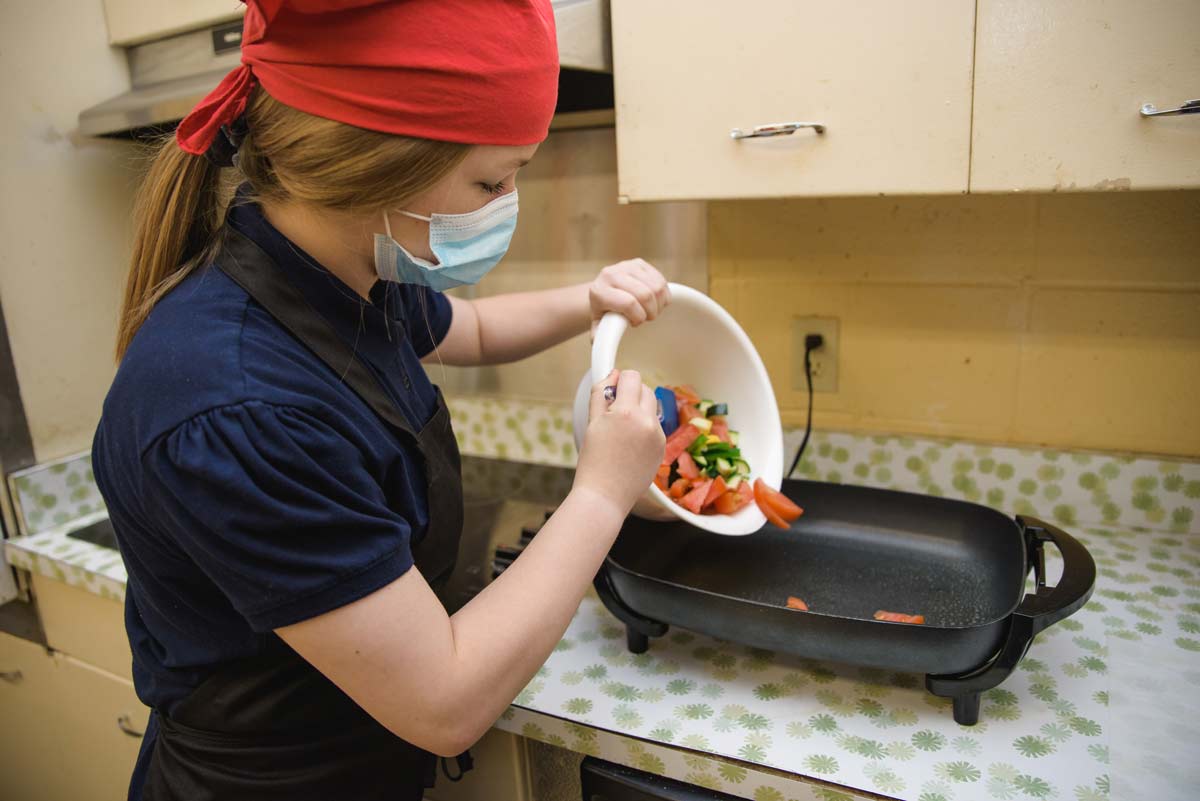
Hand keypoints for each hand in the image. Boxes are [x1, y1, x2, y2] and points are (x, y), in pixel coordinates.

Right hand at [573, 369, 665, 514]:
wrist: (605, 496)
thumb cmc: (593, 462)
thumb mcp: (591, 423)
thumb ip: (601, 394)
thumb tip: (613, 374)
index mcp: (626, 412)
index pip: (632, 377)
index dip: (620, 380)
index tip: (611, 390)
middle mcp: (647, 422)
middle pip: (645, 389)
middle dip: (631, 393)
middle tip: (613, 411)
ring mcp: (658, 436)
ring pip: (652, 408)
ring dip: (639, 410)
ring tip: (621, 431)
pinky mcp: (662, 448)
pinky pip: (654, 427)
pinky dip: (644, 428)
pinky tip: (629, 445)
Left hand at [589, 259, 670, 334]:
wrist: (604, 291)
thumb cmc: (605, 313)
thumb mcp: (600, 327)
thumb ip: (600, 337)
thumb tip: (599, 342)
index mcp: (599, 291)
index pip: (628, 304)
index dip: (638, 317)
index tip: (636, 323)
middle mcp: (611, 274)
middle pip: (645, 295)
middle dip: (651, 312)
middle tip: (647, 318)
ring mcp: (626, 266)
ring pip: (657, 287)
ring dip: (659, 304)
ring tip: (651, 310)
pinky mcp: (639, 263)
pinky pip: (661, 280)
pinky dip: (663, 295)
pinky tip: (655, 302)